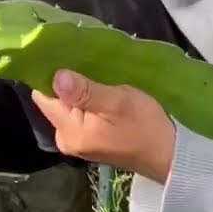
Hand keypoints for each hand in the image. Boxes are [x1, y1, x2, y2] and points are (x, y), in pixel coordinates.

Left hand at [32, 71, 175, 183]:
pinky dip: (85, 100)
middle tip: (84, 60)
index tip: (64, 54)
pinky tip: (99, 87)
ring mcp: (77, 141)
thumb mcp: (118, 102)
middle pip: (53, 100)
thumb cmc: (146, 127)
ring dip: (77, 89)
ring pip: (66, 105)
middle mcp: (65, 138)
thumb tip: (56, 76)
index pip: (43, 95)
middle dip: (65, 81)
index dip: (50, 73)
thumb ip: (85, 91)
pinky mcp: (88, 139)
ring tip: (93, 70)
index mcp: (69, 131)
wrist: (169, 156)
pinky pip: (77, 113)